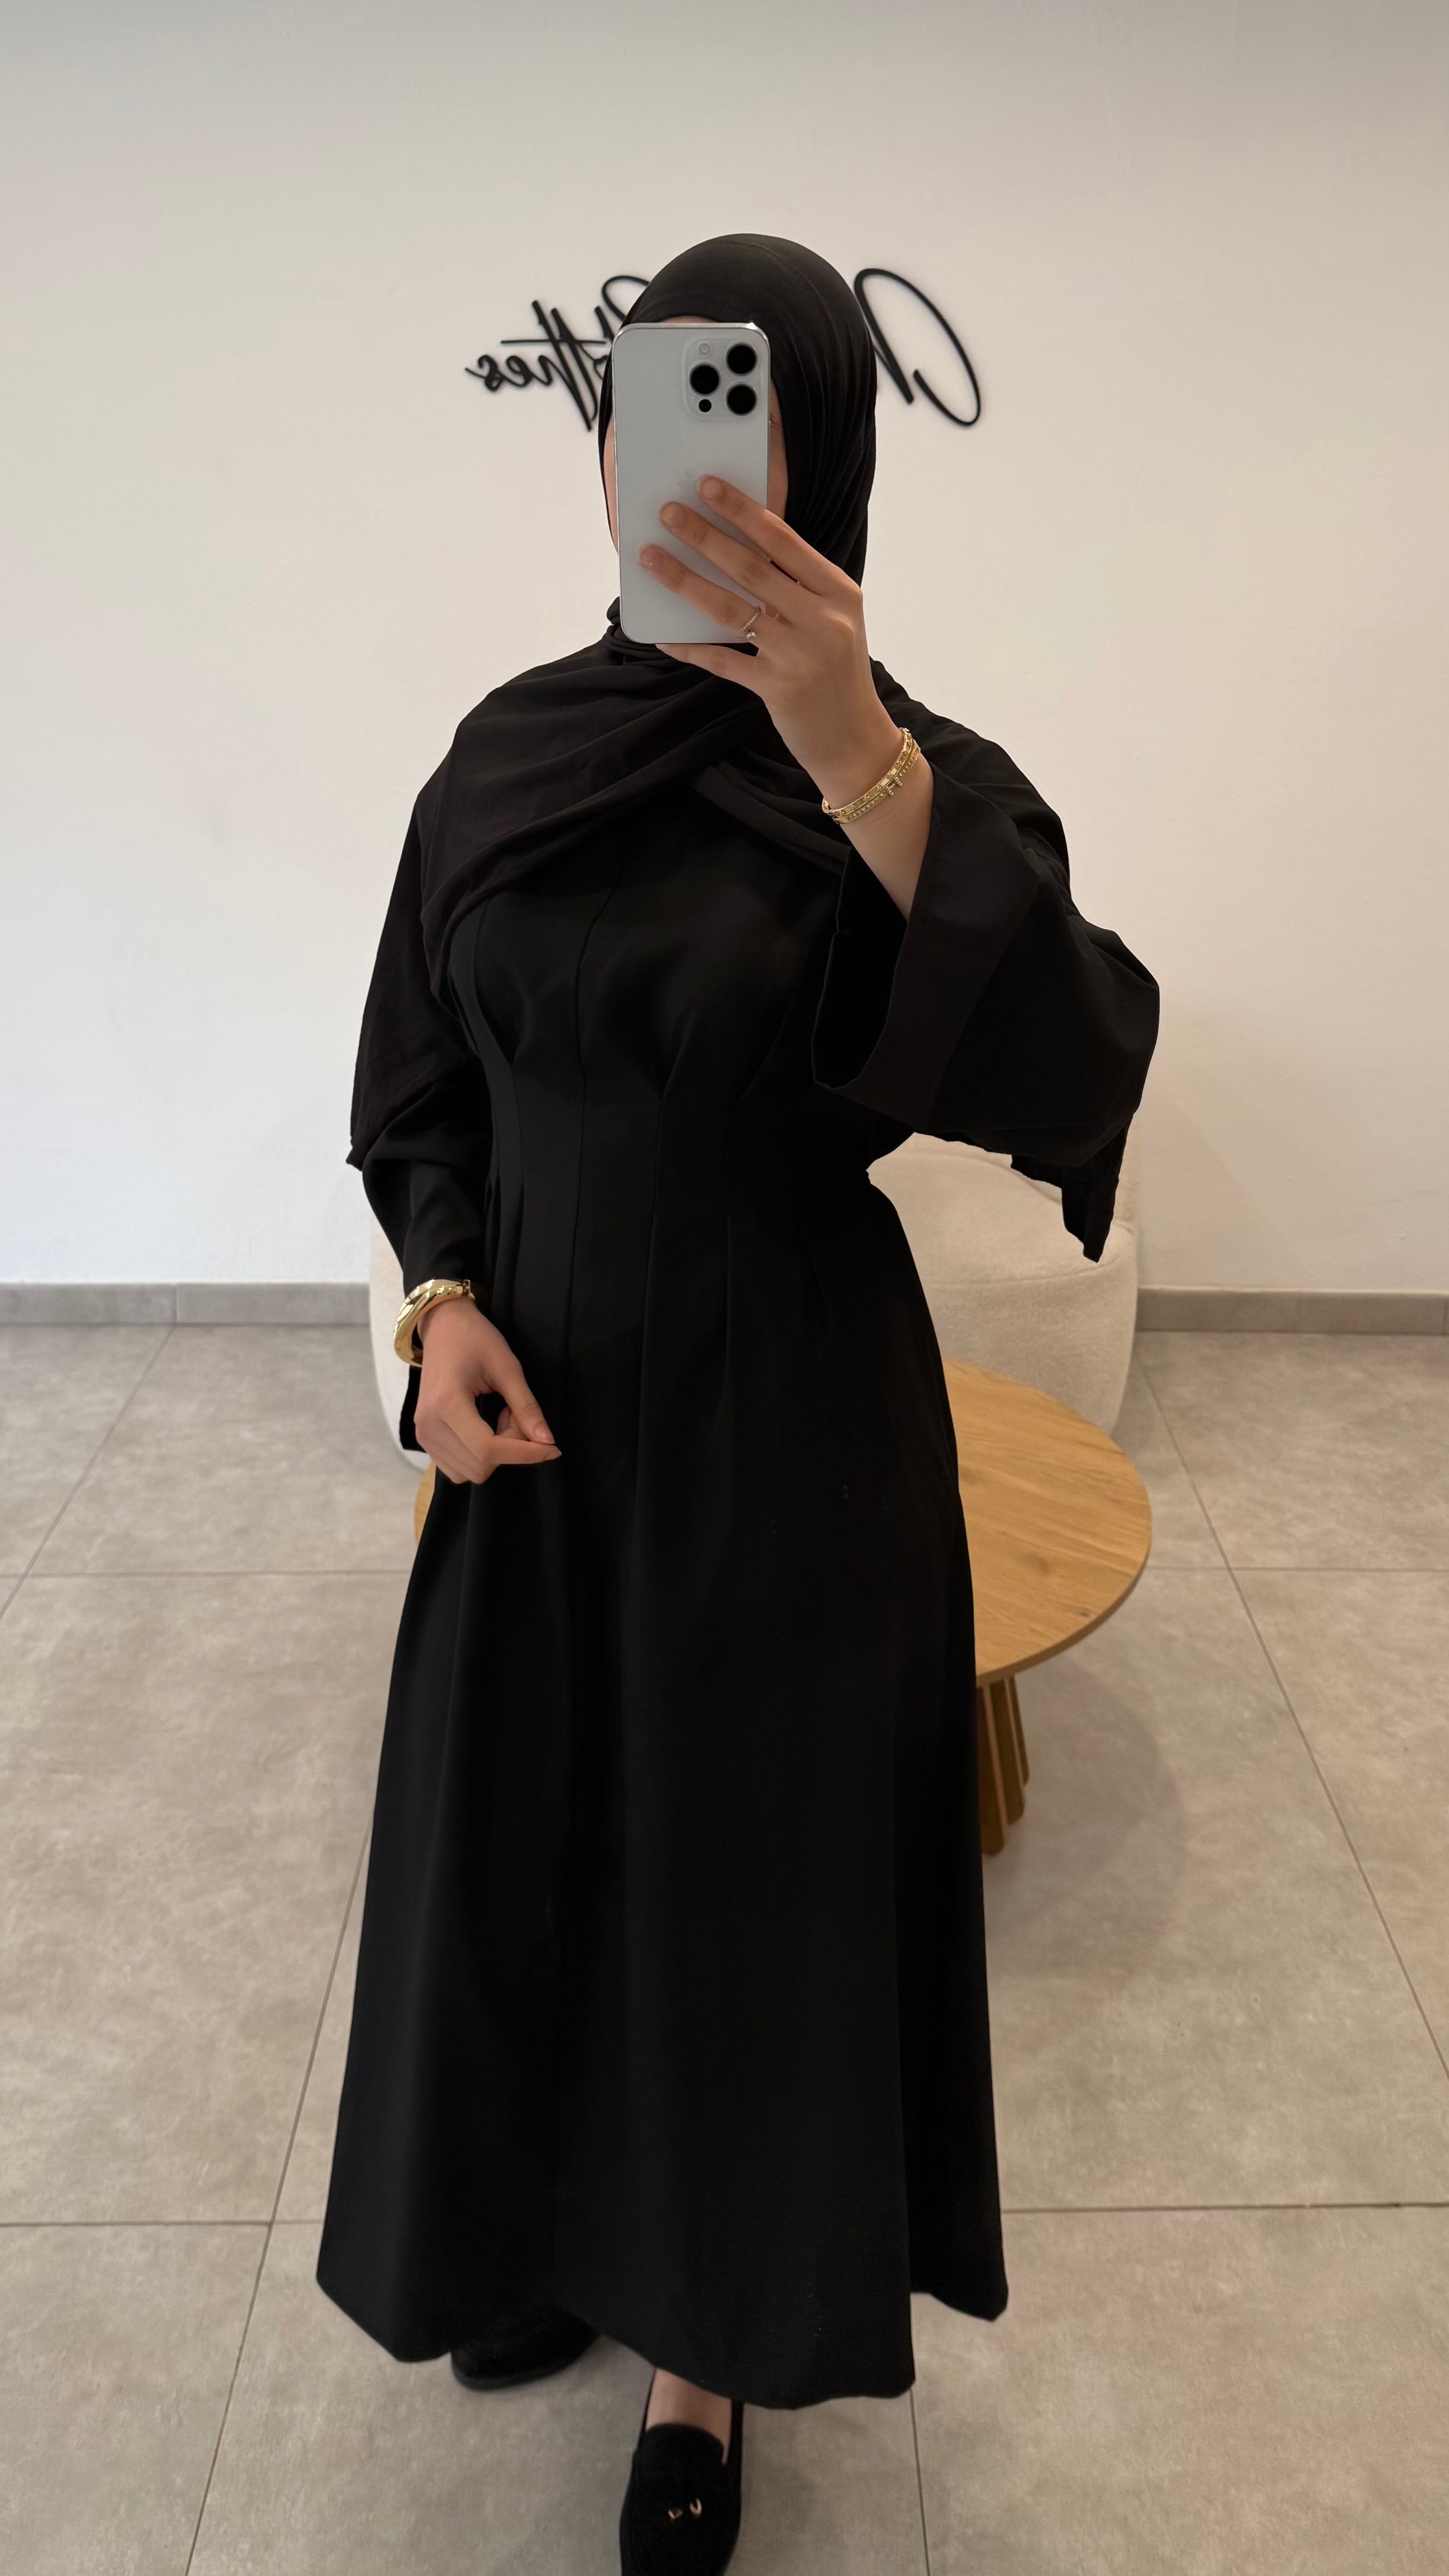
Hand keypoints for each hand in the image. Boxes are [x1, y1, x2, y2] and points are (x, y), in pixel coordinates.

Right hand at [413, 1297, 560, 1485]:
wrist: (441, 1327)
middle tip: (514, 1414)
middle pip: (481, 1465)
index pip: (488, 1450)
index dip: (525, 1454)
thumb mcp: (507, 1367)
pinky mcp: (424, 1440)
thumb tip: (547, 1442)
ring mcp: (423, 1435)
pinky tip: (485, 1428)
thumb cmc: (475, 1339)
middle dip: (510, 1448)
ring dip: (495, 1454)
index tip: (552, 1449)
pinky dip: (479, 1457)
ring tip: (498, 1419)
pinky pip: (458, 1468)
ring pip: (471, 1472)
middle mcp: (429, 1426)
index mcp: (447, 1403)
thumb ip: (526, 1406)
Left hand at [639, 477, 903, 808]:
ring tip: (652, 558)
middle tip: (668, 512)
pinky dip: (690, 648)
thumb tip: (733, 553)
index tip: (707, 486)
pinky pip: (723, 660)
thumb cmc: (838, 674)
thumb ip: (796, 588)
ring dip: (684, 580)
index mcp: (839, 592)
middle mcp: (823, 619)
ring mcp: (800, 655)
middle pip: (752, 568)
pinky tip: (663, 638)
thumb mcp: (833, 621)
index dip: (742, 511)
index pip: (784, 541)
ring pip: (730, 609)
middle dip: (705, 536)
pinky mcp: (778, 689)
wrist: (856, 740)